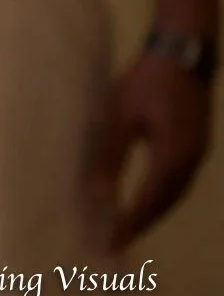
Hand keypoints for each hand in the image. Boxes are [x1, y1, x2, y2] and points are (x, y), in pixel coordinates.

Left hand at [84, 50, 213, 249]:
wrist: (184, 53)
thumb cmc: (148, 81)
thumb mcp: (121, 114)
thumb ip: (110, 153)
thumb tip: (97, 191)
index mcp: (173, 157)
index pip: (149, 201)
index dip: (131, 223)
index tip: (113, 243)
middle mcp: (190, 162)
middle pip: (165, 203)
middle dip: (143, 223)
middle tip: (119, 241)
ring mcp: (198, 154)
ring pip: (174, 194)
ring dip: (153, 211)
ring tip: (130, 226)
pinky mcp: (196, 144)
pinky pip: (179, 181)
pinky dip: (162, 195)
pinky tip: (148, 197)